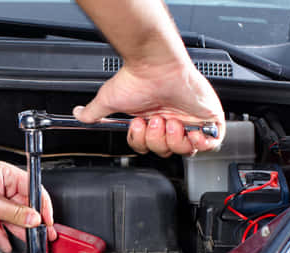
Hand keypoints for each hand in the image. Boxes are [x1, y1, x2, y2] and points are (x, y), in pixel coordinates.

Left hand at [0, 161, 56, 252]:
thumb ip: (14, 213)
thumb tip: (33, 218)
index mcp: (4, 174)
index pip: (32, 187)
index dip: (42, 205)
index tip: (47, 220)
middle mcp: (0, 186)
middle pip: (24, 205)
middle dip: (32, 221)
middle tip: (42, 234)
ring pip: (13, 217)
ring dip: (19, 230)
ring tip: (29, 242)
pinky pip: (0, 225)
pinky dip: (3, 235)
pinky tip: (7, 245)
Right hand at [74, 61, 224, 156]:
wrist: (157, 65)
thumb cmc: (137, 78)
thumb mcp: (109, 100)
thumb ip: (93, 112)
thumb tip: (78, 115)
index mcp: (152, 119)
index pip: (150, 147)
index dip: (143, 143)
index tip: (138, 126)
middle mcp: (171, 120)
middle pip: (167, 151)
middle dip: (157, 140)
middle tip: (154, 120)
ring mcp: (191, 119)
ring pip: (186, 150)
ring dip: (174, 139)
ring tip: (169, 119)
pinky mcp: (209, 118)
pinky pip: (211, 144)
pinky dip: (200, 143)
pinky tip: (187, 130)